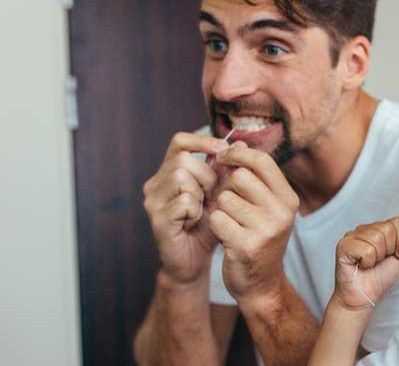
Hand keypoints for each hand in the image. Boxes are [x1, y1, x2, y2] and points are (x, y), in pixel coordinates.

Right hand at [143, 132, 229, 283]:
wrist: (195, 261)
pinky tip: (195, 222)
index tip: (223, 150)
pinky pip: (183, 201)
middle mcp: (156, 183)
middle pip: (183, 159)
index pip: (179, 141)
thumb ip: (226, 170)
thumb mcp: (220, 194)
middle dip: (207, 175)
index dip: (202, 141)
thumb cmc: (208, 226)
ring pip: (181, 176)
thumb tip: (240, 143)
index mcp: (169, 173)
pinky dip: (195, 210)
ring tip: (203, 209)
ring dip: (201, 193)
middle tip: (213, 195)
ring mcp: (153, 201)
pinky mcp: (157, 219)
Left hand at [207, 142, 299, 303]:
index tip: (224, 158)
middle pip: (240, 177)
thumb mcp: (265, 207)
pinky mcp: (245, 245)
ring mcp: (265, 230)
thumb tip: (234, 143)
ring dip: (219, 208)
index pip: (262, 161)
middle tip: (226, 202)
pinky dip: (214, 225)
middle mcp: (282, 212)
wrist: (262, 285)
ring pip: (225, 198)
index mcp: (288, 199)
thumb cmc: (259, 239)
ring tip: (228, 221)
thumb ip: (253, 177)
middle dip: (226, 186)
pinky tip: (223, 235)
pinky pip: (216, 219)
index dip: (239, 154)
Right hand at [332, 217, 398, 310]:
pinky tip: (361, 265)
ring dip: (378, 257)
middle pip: (388, 228)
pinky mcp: (343, 246)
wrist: (364, 297)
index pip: (397, 221)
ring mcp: (352, 236)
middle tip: (380, 261)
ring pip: (377, 238)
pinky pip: (366, 249)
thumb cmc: (379, 279)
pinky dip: (368, 262)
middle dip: (390, 250)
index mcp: (378, 229)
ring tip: (370, 264)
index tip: (398, 255)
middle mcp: (364, 229)